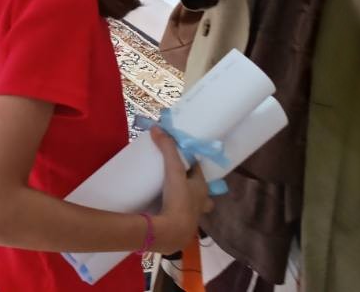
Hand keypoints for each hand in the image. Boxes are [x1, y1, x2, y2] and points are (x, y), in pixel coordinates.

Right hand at [148, 127, 212, 252]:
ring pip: (193, 204)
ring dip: (185, 198)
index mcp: (202, 188)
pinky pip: (181, 215)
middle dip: (194, 185)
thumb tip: (157, 128)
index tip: (179, 157)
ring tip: (171, 192)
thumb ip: (166, 149)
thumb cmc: (179, 199)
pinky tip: (165, 208)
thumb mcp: (173, 170)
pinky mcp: (182, 226)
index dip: (191, 164)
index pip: (199, 171)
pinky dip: (175, 210)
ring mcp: (193, 216)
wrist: (172, 231)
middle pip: (201, 191)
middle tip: (179, 178)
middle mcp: (201, 202)